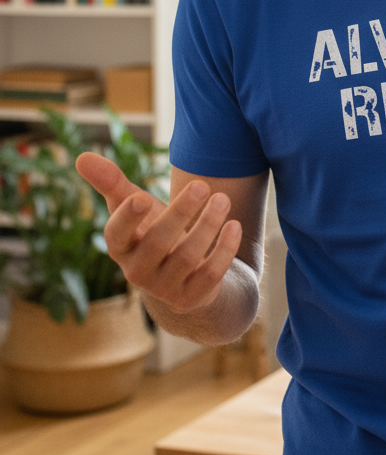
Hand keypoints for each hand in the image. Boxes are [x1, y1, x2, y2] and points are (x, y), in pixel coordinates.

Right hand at [76, 151, 242, 313]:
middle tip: (202, 185)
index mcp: (122, 247)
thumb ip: (111, 183)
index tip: (142, 197)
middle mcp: (138, 271)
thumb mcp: (134, 206)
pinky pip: (209, 276)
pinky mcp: (192, 297)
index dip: (127, 219)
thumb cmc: (153, 230)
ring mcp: (165, 287)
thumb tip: (80, 157)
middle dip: (180, 213)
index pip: (116, 236)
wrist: (182, 274)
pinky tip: (235, 225)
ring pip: (186, 257)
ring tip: (223, 198)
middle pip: (157, 243)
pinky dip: (224, 251)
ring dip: (207, 226)